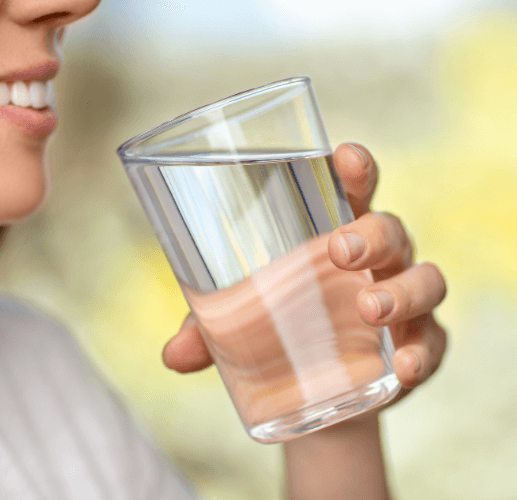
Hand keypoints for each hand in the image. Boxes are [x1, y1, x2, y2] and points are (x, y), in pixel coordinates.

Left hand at [162, 143, 446, 401]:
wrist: (319, 387)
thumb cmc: (282, 329)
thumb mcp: (241, 324)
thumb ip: (208, 331)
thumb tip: (172, 355)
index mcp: (334, 236)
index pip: (351, 191)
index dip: (354, 169)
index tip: (344, 156)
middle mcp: (376, 261)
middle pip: (390, 228)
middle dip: (370, 232)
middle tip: (339, 249)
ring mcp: (403, 301)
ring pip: (425, 278)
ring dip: (401, 290)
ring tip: (368, 308)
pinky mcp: (418, 345)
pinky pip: (434, 342)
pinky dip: (423, 353)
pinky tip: (404, 369)